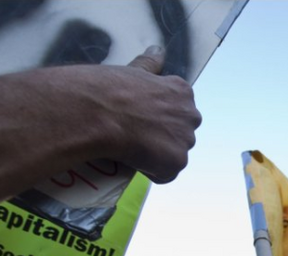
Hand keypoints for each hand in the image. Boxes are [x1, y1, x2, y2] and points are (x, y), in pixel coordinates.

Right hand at [105, 46, 201, 182]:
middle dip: (162, 138)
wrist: (97, 114)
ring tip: (131, 147)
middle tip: (135, 135)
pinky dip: (150, 172)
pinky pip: (164, 174)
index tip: (140, 118)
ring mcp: (185, 140)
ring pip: (173, 154)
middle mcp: (190, 115)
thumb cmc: (110, 90)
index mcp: (182, 92)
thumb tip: (158, 50)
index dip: (157, 118)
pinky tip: (133, 160)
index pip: (178, 111)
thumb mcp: (133, 70)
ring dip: (156, 155)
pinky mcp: (176, 162)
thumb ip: (150, 64)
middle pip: (179, 134)